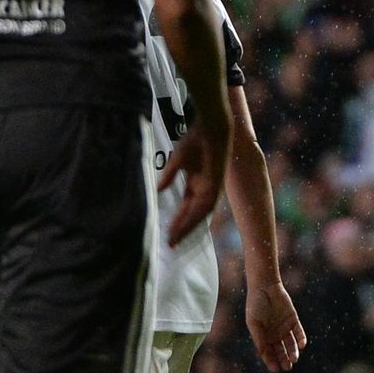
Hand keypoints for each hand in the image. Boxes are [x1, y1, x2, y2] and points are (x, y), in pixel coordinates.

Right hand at [160, 117, 231, 246]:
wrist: (211, 128)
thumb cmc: (195, 139)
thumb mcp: (177, 161)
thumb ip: (169, 176)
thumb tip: (158, 190)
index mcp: (197, 182)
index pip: (186, 205)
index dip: (178, 219)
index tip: (167, 233)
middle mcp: (204, 188)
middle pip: (192, 214)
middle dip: (182, 229)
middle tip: (170, 244)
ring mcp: (211, 188)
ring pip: (199, 215)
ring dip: (187, 227)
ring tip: (174, 240)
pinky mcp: (215, 185)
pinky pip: (204, 206)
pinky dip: (194, 217)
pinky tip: (184, 226)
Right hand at [245, 281, 305, 372]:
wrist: (265, 287)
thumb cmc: (256, 305)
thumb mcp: (254, 323)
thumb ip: (259, 338)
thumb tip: (262, 355)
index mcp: (263, 336)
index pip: (268, 353)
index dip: (271, 362)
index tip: (275, 370)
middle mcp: (274, 333)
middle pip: (280, 350)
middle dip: (284, 359)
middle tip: (288, 367)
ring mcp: (284, 327)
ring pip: (291, 343)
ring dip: (293, 351)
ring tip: (295, 359)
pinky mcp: (293, 319)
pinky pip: (298, 332)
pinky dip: (300, 338)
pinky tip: (302, 345)